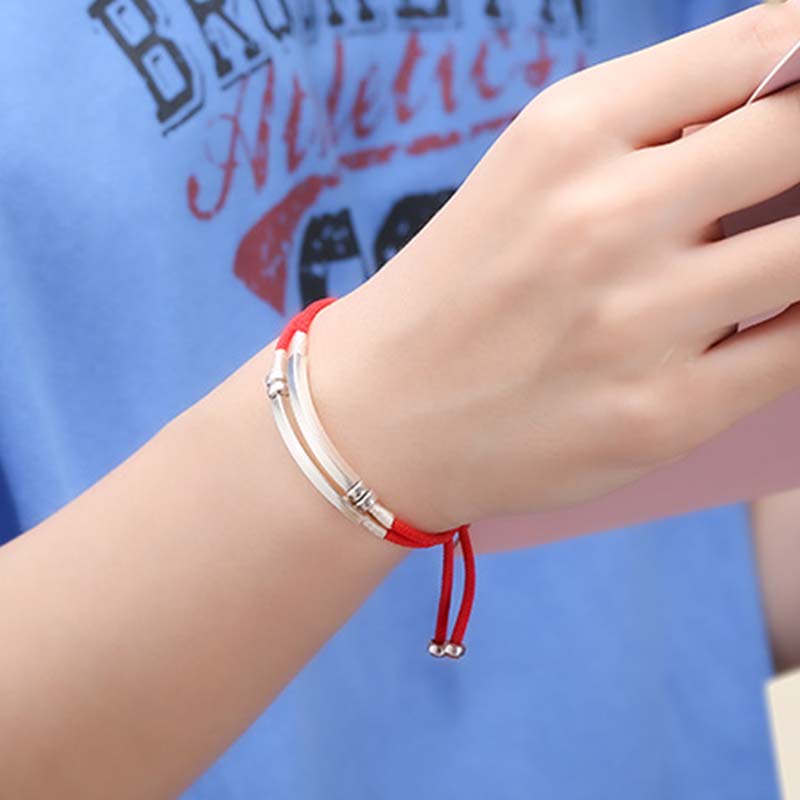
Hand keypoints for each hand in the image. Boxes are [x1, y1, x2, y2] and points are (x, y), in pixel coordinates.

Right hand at [308, 1, 799, 532]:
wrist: (379, 415)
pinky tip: (766, 319)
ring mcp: (635, 324)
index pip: (759, 46)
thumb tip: (783, 100)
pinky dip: (798, 323)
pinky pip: (798, 351)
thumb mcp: (526, 172)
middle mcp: (603, 218)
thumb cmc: (457, 289)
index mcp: (565, 133)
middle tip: (787, 181)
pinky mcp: (661, 417)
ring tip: (757, 255)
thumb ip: (649, 130)